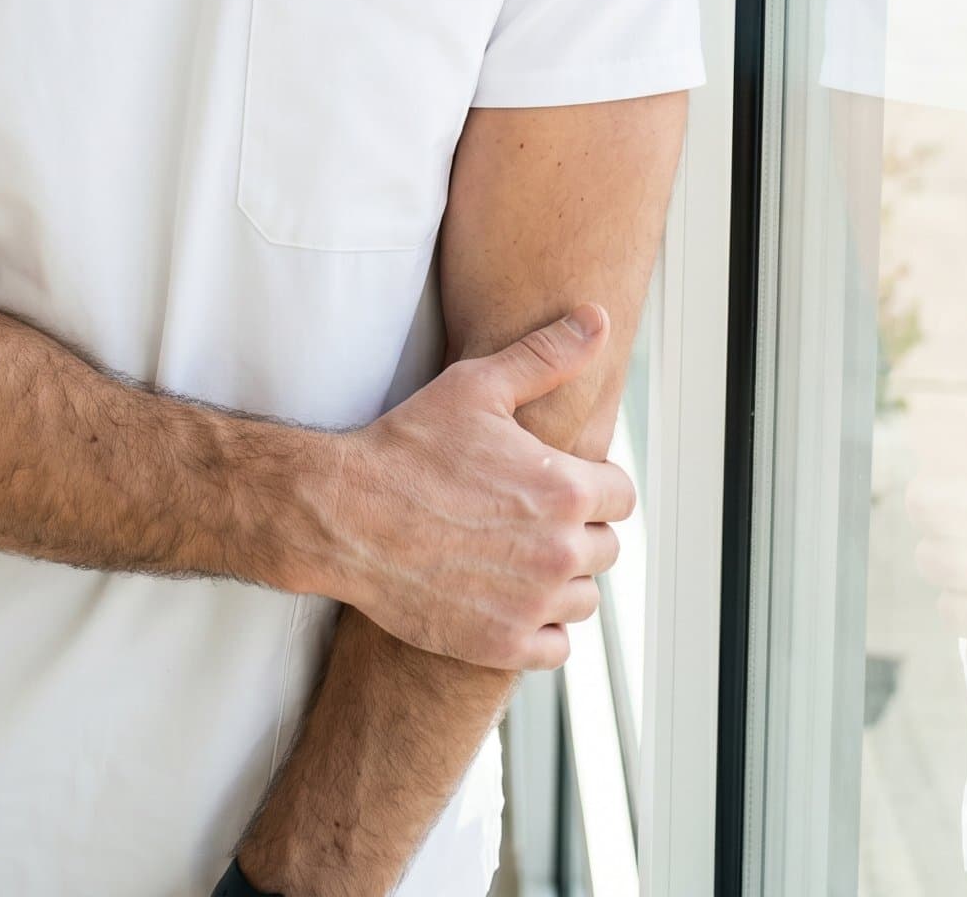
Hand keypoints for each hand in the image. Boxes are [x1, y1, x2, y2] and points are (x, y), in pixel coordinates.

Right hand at [327, 305, 631, 670]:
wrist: (345, 515)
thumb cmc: (408, 446)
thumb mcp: (476, 386)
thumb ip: (547, 355)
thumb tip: (597, 319)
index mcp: (565, 489)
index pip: (621, 495)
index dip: (592, 482)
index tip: (554, 479)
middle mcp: (559, 551)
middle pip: (605, 548)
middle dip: (576, 529)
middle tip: (525, 514)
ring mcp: (532, 604)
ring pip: (583, 598)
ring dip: (561, 579)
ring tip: (515, 555)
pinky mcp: (503, 645)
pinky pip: (557, 647)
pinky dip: (541, 627)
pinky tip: (506, 597)